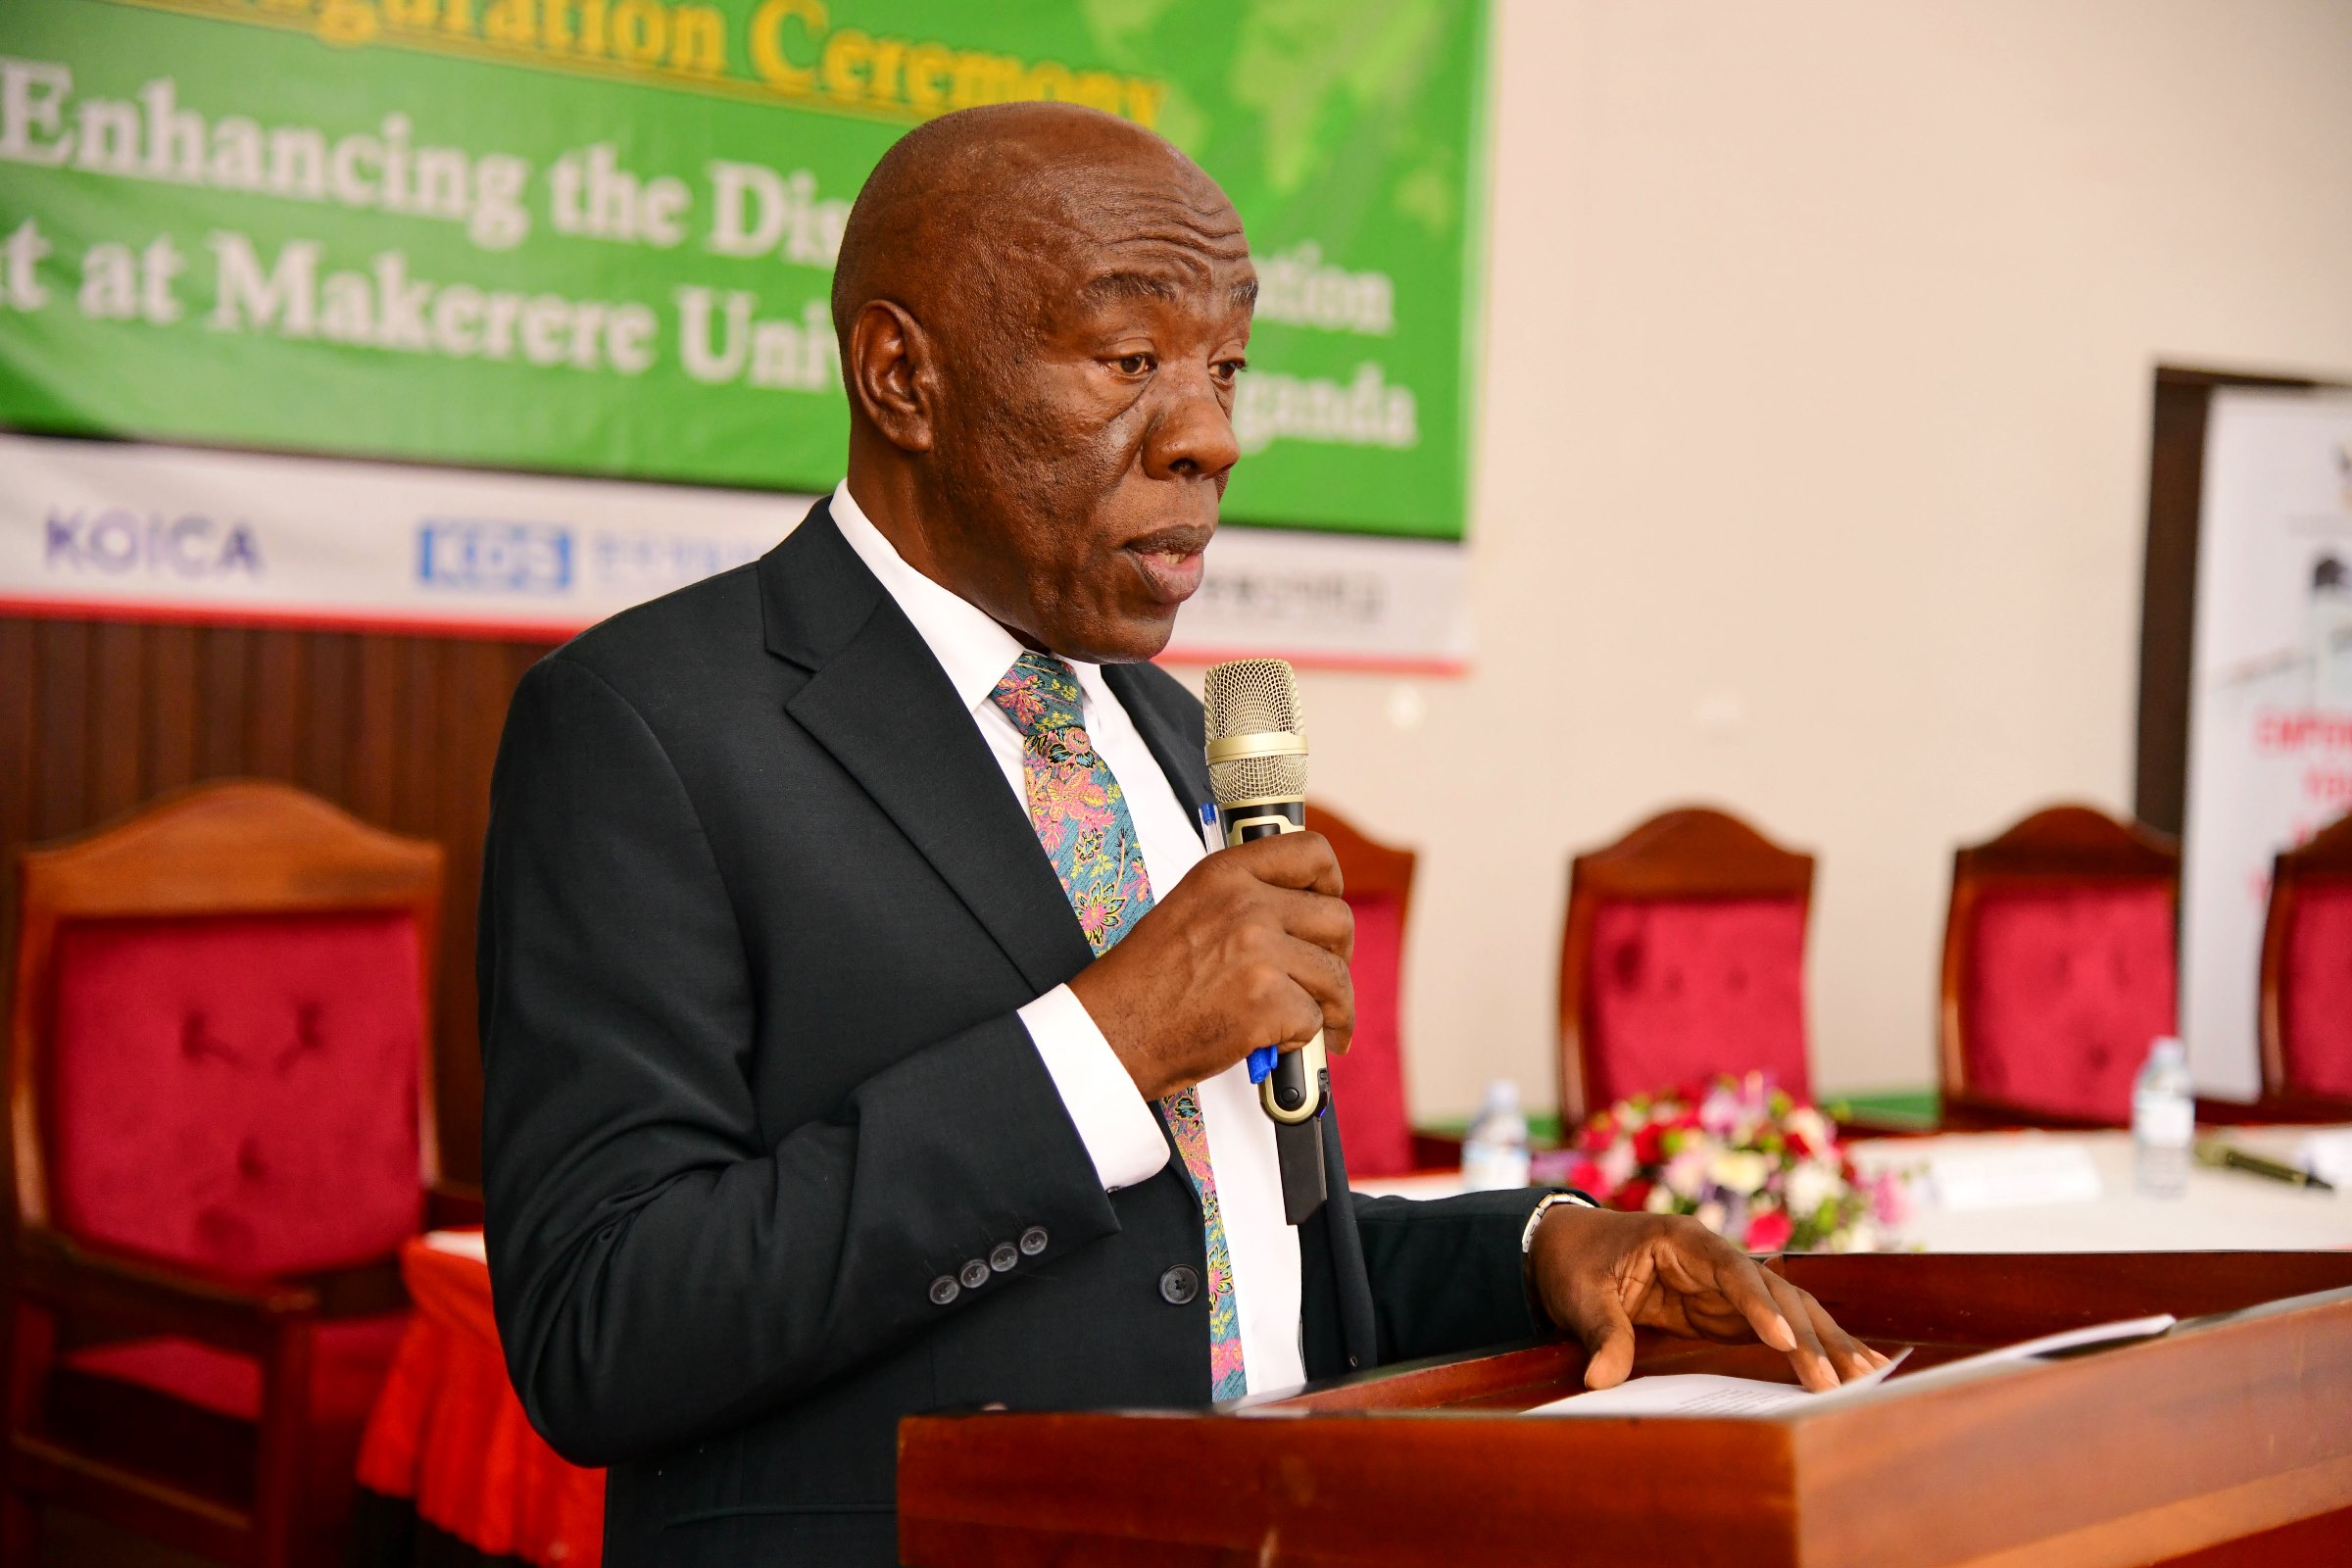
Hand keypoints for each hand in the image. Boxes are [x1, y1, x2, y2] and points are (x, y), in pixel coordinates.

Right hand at [1067, 831, 1352, 1101]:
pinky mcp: (1267, 1002)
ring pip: (1335, 975)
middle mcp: (1246, 906)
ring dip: (1334, 1007)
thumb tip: (1302, 913)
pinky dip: (1302, 1039)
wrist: (1113, 1030)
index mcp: (1225, 874)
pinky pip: (1315, 1020)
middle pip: (1337, 920)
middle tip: (1328, 980)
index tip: (1329, 904)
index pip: (1312, 853)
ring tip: (1322, 1024)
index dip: (1331, 883)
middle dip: (1339, 956)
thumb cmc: (1146, 982)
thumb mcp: (1190, 909)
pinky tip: (1277, 1041)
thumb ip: (1244, 899)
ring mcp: (1259, 953)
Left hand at [1529, 1206, 1887, 1392]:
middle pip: (1776, 1291)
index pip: (1732, 1271)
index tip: (1783, 1340)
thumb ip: (1601, 1334)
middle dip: (1811, 1334)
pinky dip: (1810, 1348)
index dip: (1759, 1305)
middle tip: (1844, 1377)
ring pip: (1790, 1309)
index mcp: (1681, 1240)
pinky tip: (1845, 1370)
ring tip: (1870, 1375)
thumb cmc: (1574, 1263)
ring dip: (1826, 1341)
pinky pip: (1777, 1328)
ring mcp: (1726, 1284)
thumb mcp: (1580, 1295)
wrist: (1567, 1248)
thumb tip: (1600, 1380)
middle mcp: (1715, 1258)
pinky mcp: (1727, 1310)